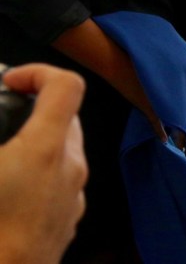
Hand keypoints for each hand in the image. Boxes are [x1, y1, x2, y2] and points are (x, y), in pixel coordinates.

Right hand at [0, 64, 86, 263]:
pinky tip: (9, 191)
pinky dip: (39, 175)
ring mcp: (72, 196)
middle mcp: (69, 168)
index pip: (66, 86)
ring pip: (64, 152)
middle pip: (66, 118)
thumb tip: (4, 139)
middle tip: (2, 118)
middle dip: (33, 110)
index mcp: (45, 149)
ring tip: (2, 158)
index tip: (12, 81)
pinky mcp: (67, 220)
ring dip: (35, 144)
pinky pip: (60, 184)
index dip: (39, 72)